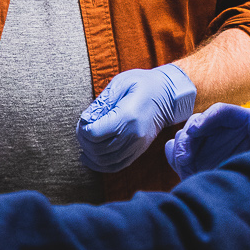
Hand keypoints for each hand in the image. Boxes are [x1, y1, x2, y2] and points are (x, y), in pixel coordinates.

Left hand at [75, 64, 198, 172]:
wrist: (168, 95)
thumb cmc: (143, 85)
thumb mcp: (121, 83)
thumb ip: (102, 101)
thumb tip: (85, 118)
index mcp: (127, 117)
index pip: (95, 134)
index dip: (83, 130)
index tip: (83, 121)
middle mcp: (133, 135)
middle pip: (98, 150)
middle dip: (84, 142)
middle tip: (81, 131)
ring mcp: (137, 146)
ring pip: (106, 162)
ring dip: (90, 156)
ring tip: (84, 144)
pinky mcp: (139, 151)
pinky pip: (116, 166)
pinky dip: (101, 165)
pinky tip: (91, 158)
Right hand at [165, 103, 249, 180]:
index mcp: (239, 121)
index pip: (219, 112)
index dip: (205, 119)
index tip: (194, 132)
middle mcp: (219, 128)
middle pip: (196, 123)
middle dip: (187, 141)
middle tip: (185, 161)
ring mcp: (204, 141)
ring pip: (183, 136)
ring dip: (180, 152)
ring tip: (187, 171)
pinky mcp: (192, 155)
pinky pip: (175, 150)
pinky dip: (174, 158)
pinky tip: (182, 170)